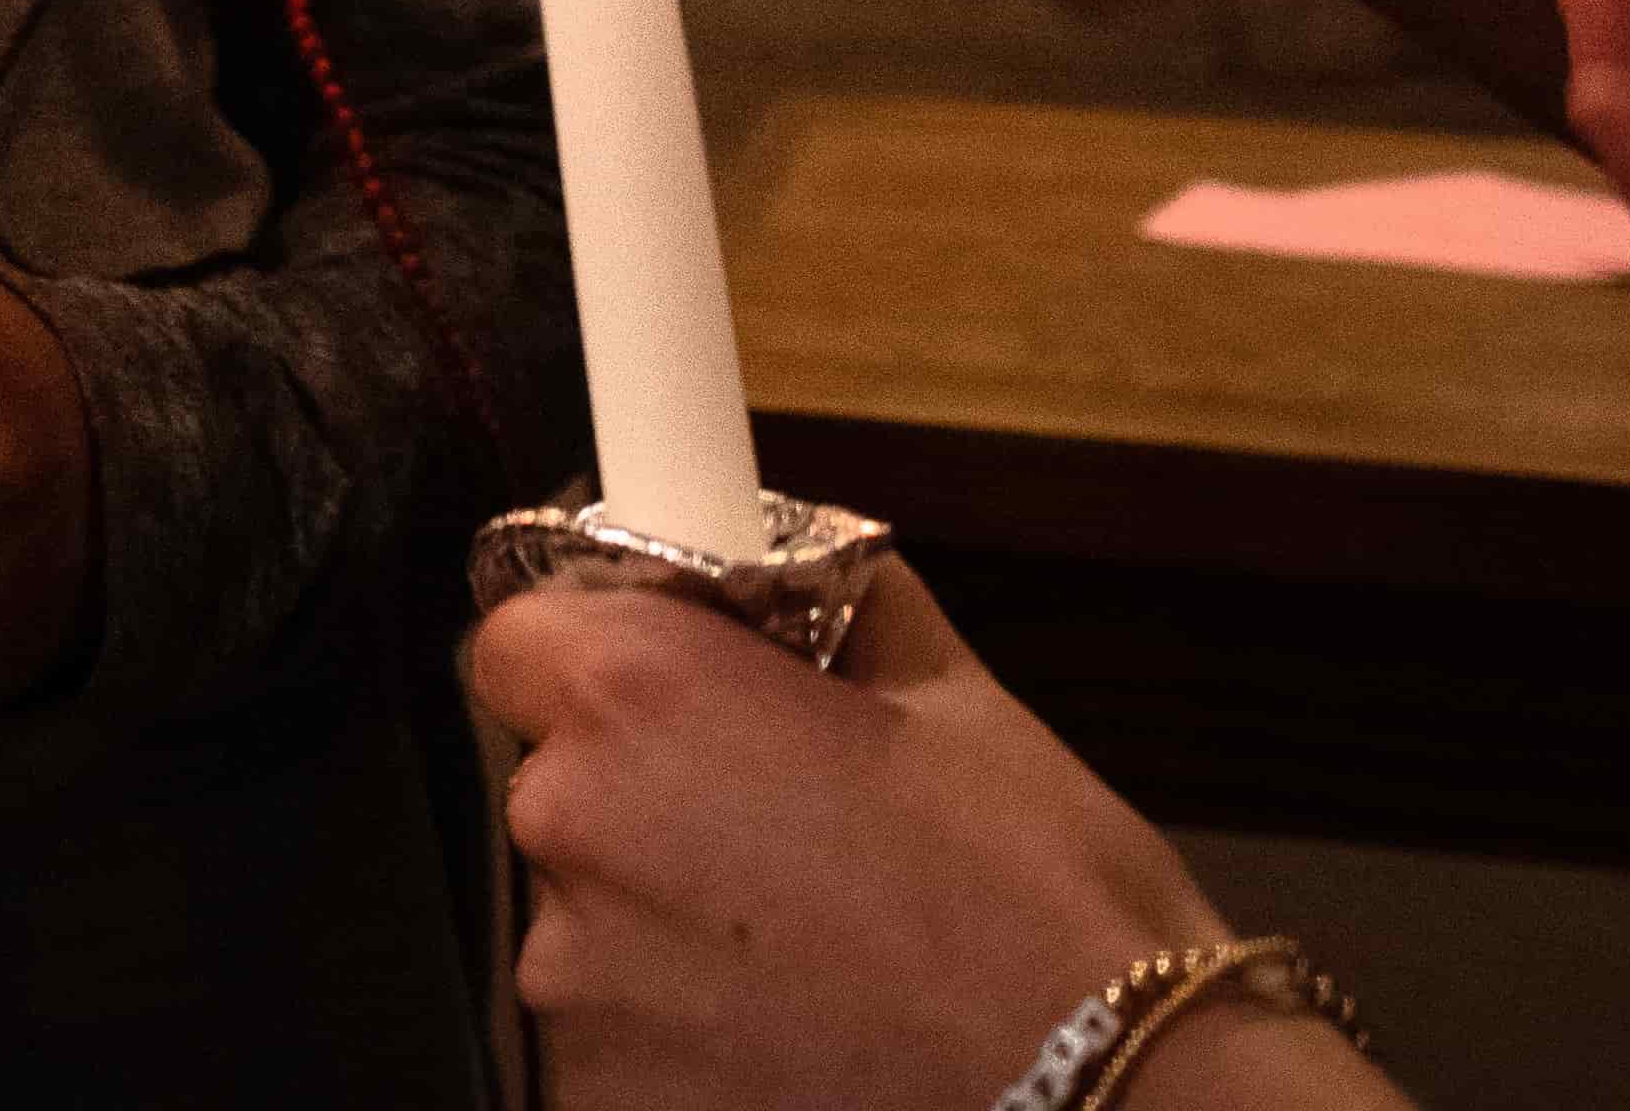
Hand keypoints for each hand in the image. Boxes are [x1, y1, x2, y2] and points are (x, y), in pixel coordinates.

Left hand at [472, 559, 1234, 1110]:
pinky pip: (612, 1043)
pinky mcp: (598, 1101)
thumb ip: (829, 611)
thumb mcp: (951, 698)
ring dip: (662, 934)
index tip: (670, 697)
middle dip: (644, 804)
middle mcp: (569, 828)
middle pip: (556, 790)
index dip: (593, 662)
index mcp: (636, 697)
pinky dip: (678, 1041)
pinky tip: (790, 1042)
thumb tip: (782, 570)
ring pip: (584, 927)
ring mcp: (573, 985)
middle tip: (780, 845)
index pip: (519, 643)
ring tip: (806, 963)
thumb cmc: (1039, 896)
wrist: (1110, 1096)